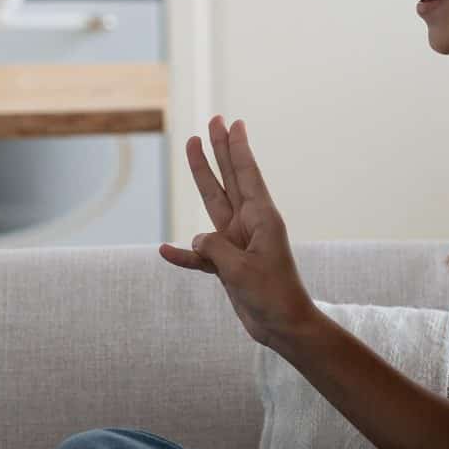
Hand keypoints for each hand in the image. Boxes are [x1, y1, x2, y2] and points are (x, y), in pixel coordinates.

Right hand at [159, 115, 319, 350]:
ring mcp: (237, 243)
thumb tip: (196, 241)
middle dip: (221, 149)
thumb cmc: (272, 295)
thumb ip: (214, 247)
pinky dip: (183, 253)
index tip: (234, 122)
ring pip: (213, 203)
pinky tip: (165, 250)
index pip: (247, 175)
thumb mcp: (240, 268)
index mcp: (261, 219)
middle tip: (214, 120)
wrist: (283, 327)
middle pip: (230, 179)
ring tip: (191, 146)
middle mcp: (249, 224)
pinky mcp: (227, 265)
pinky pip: (200, 254)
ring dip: (203, 175)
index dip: (238, 148)